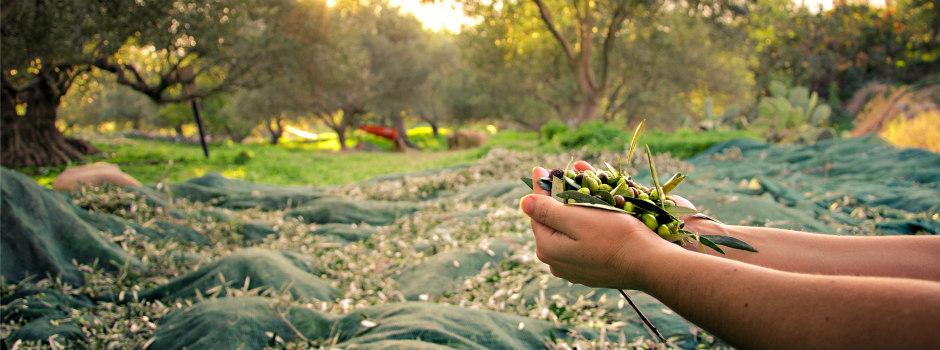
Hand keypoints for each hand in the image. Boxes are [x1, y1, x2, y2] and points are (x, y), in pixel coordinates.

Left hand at [521, 164, 682, 289]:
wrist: (650, 263)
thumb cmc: (615, 236)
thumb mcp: (577, 218)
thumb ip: (547, 210)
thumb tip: (524, 202)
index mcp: (547, 248)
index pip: (537, 211)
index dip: (540, 188)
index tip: (539, 168)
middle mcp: (555, 263)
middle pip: (551, 223)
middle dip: (555, 199)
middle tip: (559, 177)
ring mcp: (572, 270)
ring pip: (566, 233)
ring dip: (570, 212)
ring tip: (576, 192)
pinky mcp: (589, 272)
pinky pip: (580, 243)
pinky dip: (583, 227)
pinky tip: (592, 215)